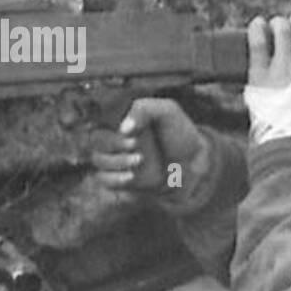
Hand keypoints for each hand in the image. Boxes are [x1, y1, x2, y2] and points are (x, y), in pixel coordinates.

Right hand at [90, 97, 208, 194]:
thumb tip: (123, 128)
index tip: (132, 135)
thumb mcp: (167, 111)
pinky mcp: (122, 179)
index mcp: (121, 121)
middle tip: (138, 149)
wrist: (195, 161)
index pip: (98, 122)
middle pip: (95, 142)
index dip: (110, 129)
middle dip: (113, 146)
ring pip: (99, 161)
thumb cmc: (180, 132)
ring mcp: (117, 161)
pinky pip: (104, 180)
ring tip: (138, 162)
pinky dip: (113, 179)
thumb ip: (144, 110)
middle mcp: (115, 140)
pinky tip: (130, 177)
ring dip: (115, 162)